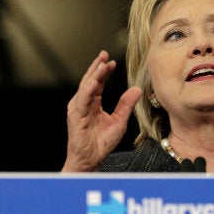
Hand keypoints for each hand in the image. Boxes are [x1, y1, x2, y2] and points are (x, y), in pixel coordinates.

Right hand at [62, 50, 141, 171]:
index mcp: (93, 103)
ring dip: (93, 74)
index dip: (104, 71)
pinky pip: (83, 100)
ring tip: (102, 64)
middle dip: (97, 67)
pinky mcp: (76, 116)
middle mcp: (84, 103)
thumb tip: (137, 89)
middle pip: (90, 80)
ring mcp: (78, 109)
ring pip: (85, 87)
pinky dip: (88, 90)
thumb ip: (126, 104)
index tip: (112, 61)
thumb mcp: (119, 121)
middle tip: (104, 54)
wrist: (91, 160)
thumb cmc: (101, 144)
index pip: (98, 83)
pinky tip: (95, 82)